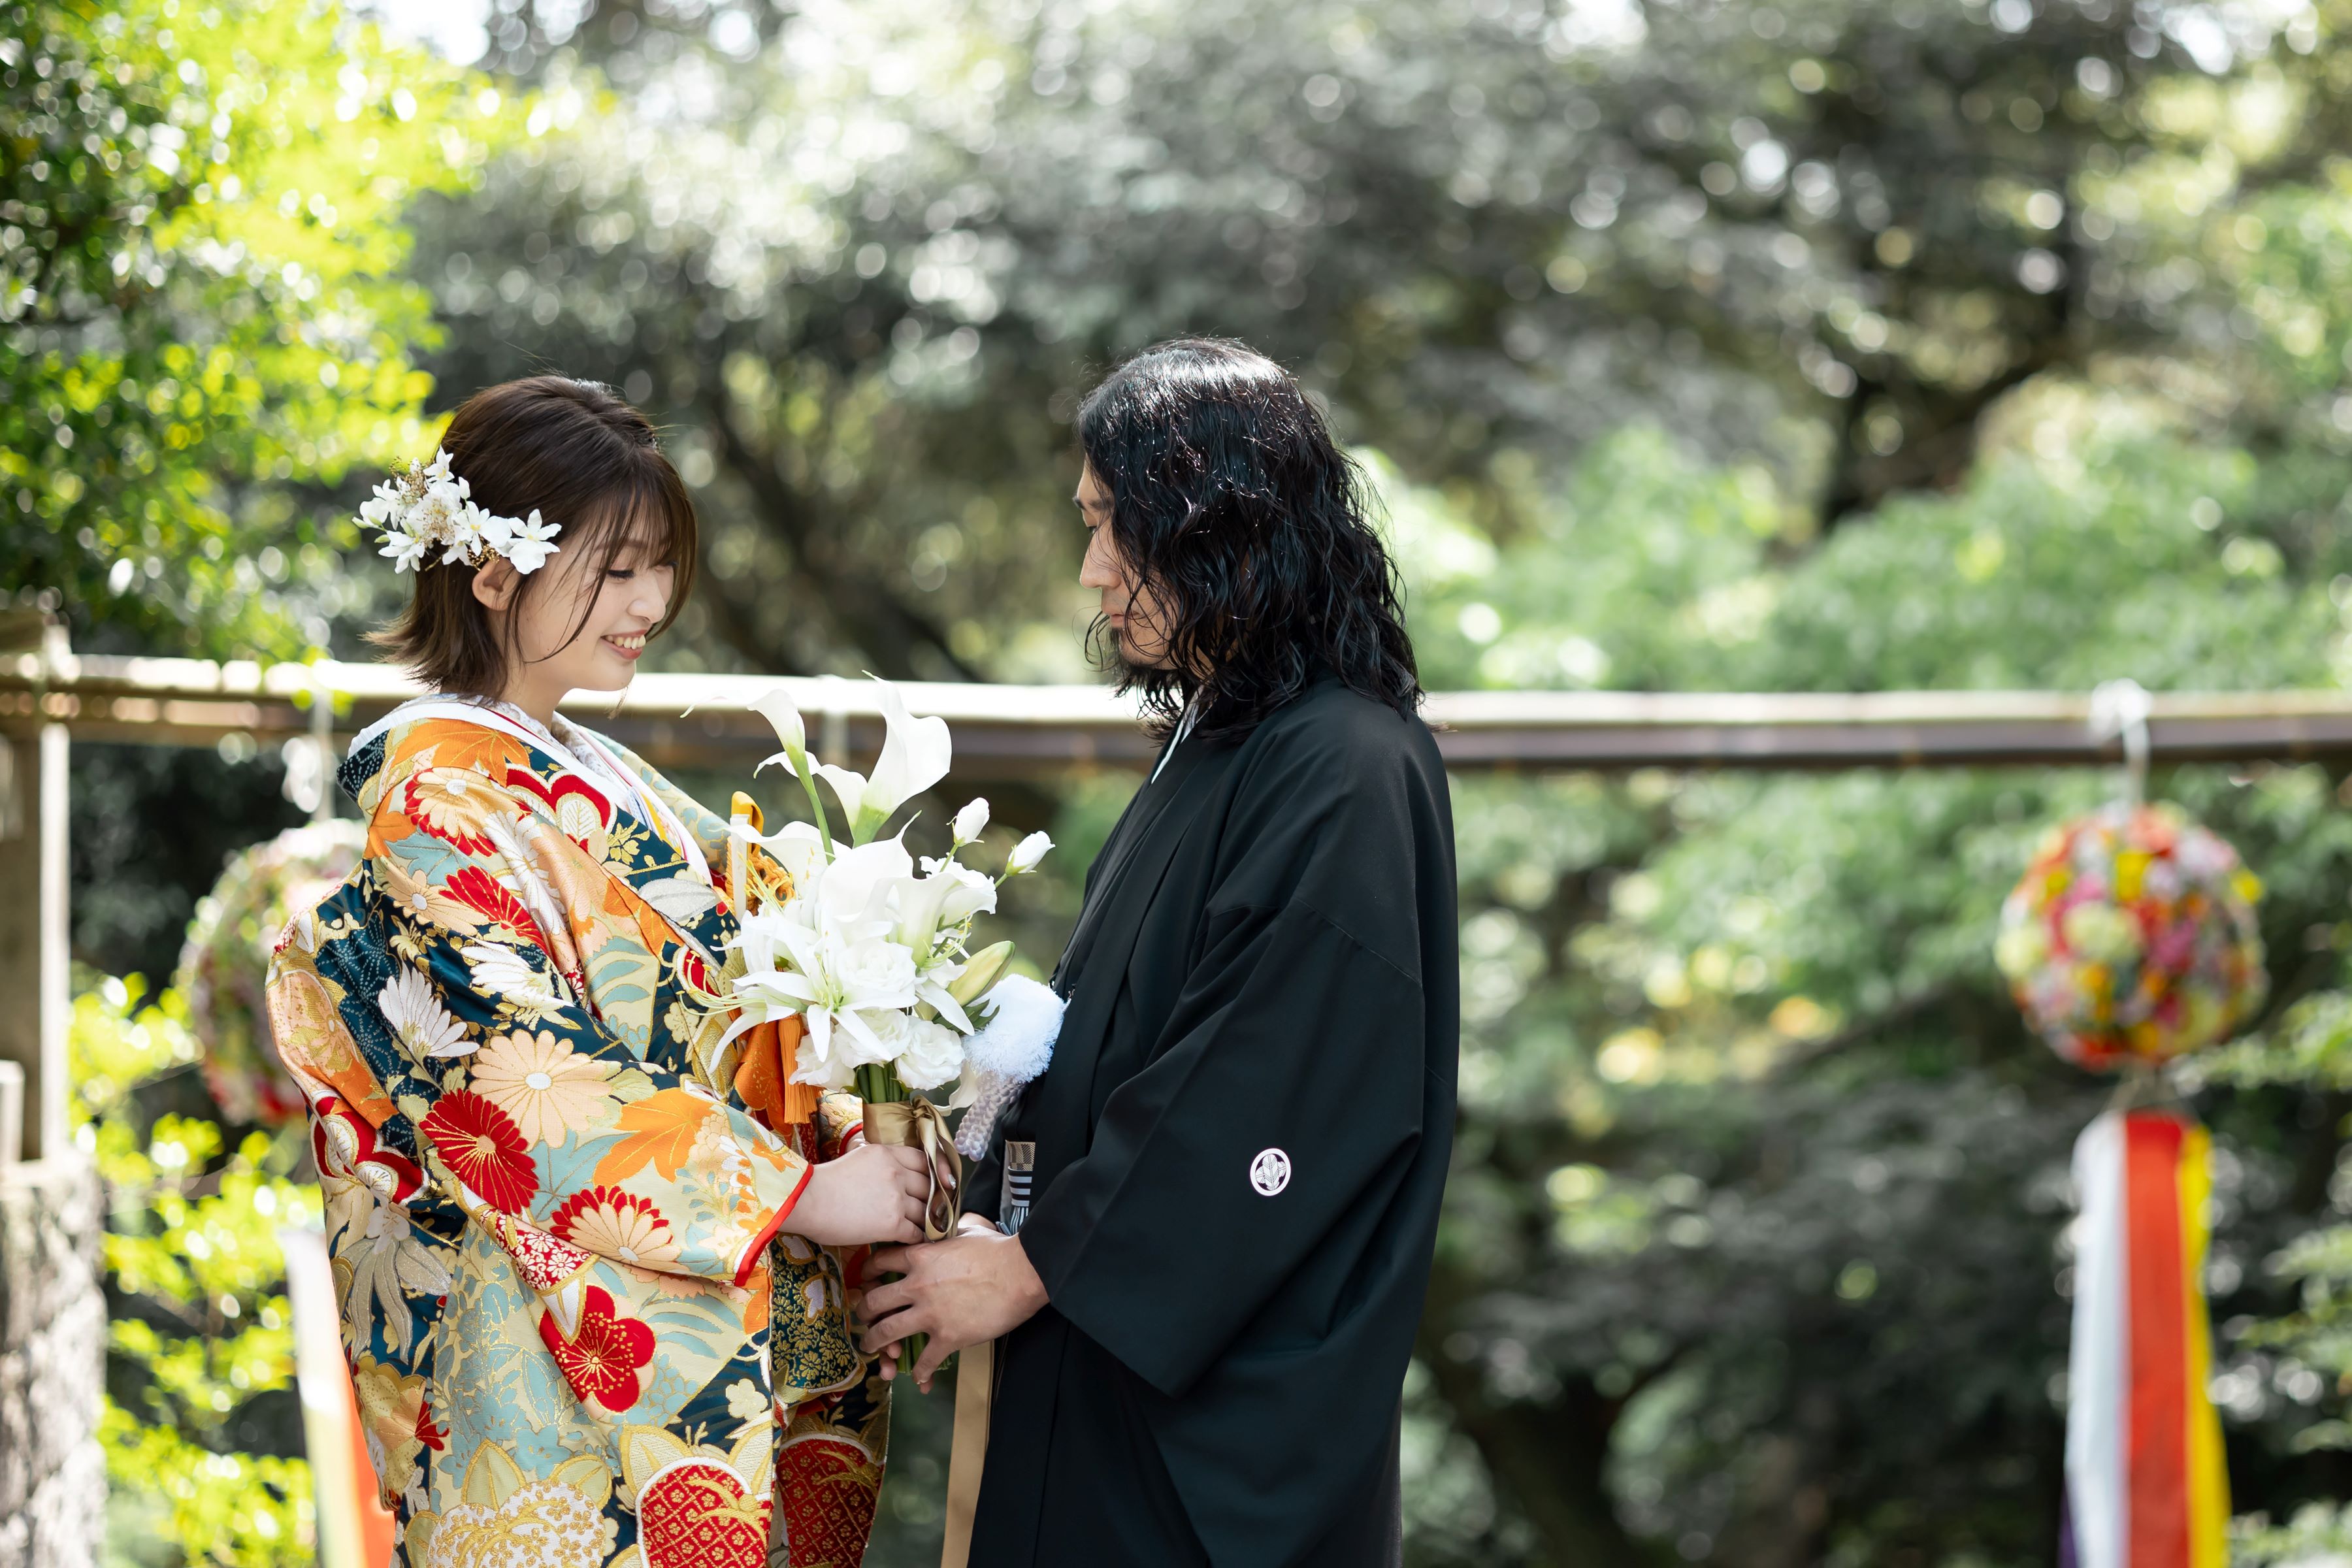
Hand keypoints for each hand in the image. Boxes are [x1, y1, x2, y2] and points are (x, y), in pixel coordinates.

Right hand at [786, 1142, 929, 1246]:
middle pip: (928, 1186)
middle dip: (933, 1199)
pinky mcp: (892, 1223)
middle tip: (937, 1209)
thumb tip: (893, 1171)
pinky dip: (919, 1238)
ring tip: (931, 1228)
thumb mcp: (857, 1158)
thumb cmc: (824, 1182)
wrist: (807, 1201)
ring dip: (928, 1221)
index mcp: (887, 1154)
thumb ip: (881, 1162)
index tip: (939, 1182)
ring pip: (925, 1211)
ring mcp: (896, 1198)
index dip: (933, 1172)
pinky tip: (916, 1241)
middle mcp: (896, 1173)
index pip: (923, 1159)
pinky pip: (916, 1232)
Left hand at [859, 1229, 1048, 1391]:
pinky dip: (919, 1372)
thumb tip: (951, 1222)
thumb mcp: (966, 1230)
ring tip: (872, 1349)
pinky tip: (919, 1377)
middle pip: (875, 1302)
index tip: (865, 1280)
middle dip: (864, 1313)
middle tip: (863, 1318)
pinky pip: (925, 1361)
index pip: (880, 1262)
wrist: (1022, 1272)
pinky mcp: (948, 1337)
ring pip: (888, 1333)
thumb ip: (949, 1231)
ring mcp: (931, 1314)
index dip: (867, 1272)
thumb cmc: (999, 1250)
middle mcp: (918, 1286)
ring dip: (875, 1343)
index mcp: (921, 1257)